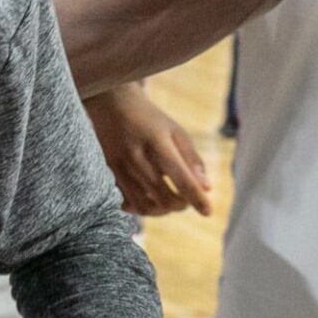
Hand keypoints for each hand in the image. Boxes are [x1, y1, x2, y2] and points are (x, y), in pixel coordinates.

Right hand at [88, 85, 212, 215]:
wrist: (111, 105)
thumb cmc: (150, 119)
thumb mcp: (175, 131)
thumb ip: (191, 159)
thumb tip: (207, 188)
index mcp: (158, 143)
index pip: (181, 179)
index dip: (196, 199)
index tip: (207, 211)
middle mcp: (137, 157)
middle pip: (164, 198)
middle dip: (181, 205)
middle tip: (186, 199)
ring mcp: (121, 167)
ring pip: (145, 206)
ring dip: (163, 210)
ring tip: (171, 201)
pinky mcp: (109, 174)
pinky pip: (128, 203)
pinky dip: (143, 208)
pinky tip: (151, 200)